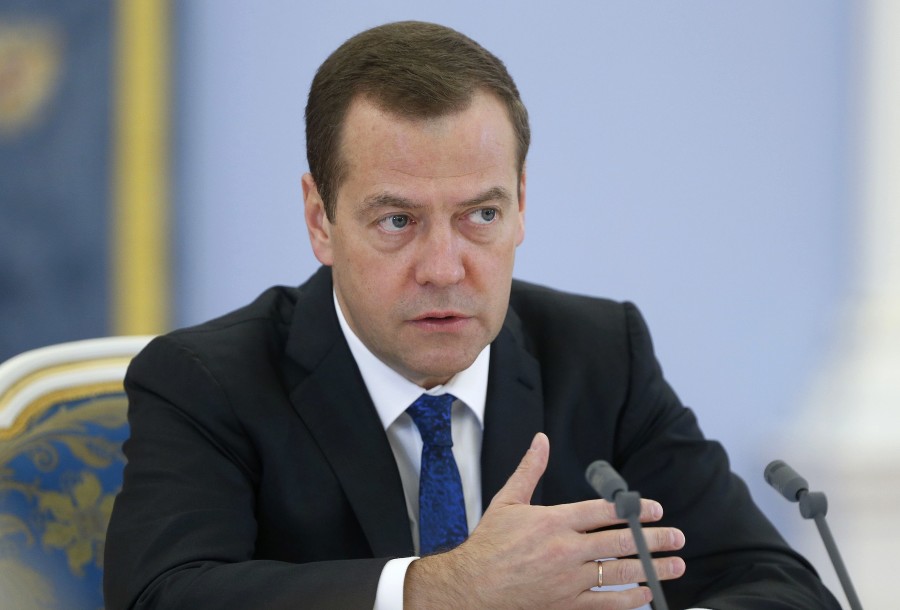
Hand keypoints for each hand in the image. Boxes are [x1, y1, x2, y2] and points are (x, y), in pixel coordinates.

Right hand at [404, 432, 685, 608]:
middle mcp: (566, 550)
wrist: (472, 586)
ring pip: (620, 572)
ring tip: (675, 566)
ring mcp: (569, 579)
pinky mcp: (567, 604)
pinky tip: (645, 595)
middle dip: (654, 540)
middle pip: (620, 542)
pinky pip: (606, 603)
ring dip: (652, 569)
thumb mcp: (507, 501)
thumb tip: (540, 440)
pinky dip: (629, 599)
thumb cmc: (489, 543)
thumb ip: (529, 470)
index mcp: (554, 521)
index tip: (655, 509)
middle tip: (677, 538)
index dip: (634, 510)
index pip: (604, 512)